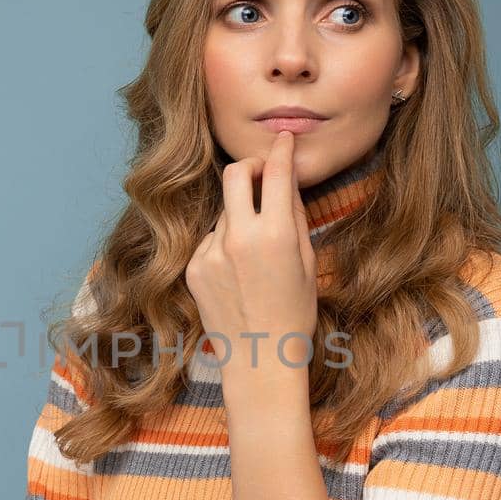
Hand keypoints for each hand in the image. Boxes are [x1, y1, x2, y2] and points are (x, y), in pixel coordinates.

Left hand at [184, 129, 316, 383]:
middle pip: (235, 173)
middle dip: (250, 166)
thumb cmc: (293, 313)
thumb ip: (295, 215)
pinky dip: (225, 242)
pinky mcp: (194, 266)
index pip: (275, 171)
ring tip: (255, 249)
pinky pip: (211, 238)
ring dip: (240, 213)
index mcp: (276, 234)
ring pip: (225, 210)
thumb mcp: (306, 261)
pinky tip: (238, 272)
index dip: (280, 150)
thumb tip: (286, 179)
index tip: (283, 141)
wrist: (260, 358)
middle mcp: (239, 237)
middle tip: (261, 175)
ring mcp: (211, 251)